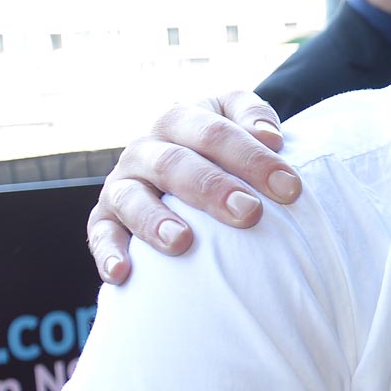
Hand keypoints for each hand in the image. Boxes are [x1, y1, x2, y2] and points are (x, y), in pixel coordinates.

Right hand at [88, 93, 299, 283]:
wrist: (190, 168)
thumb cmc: (226, 150)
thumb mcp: (241, 121)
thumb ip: (255, 116)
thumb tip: (270, 137)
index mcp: (180, 121)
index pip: (214, 132)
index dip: (251, 157)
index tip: (290, 188)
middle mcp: (146, 149)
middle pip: (175, 163)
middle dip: (213, 188)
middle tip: (250, 213)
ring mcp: (123, 184)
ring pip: (131, 197)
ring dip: (155, 220)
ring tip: (183, 242)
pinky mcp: (105, 218)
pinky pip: (100, 234)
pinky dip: (108, 252)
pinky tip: (123, 274)